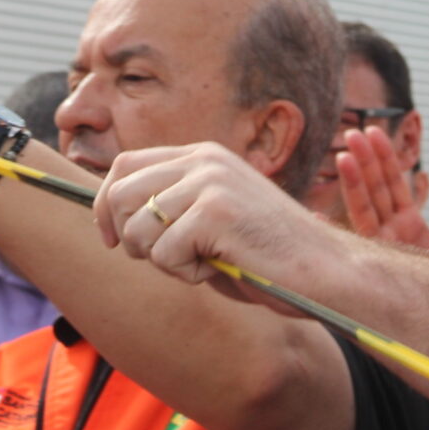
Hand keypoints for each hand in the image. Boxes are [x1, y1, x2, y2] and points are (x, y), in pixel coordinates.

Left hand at [93, 142, 344, 308]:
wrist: (322, 271)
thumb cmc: (265, 257)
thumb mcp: (209, 220)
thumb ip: (170, 211)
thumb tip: (112, 219)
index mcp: (202, 155)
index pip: (124, 165)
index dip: (106, 206)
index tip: (111, 239)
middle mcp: (203, 160)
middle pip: (120, 193)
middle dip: (128, 237)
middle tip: (161, 259)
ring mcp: (210, 182)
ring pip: (138, 227)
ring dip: (160, 260)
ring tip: (201, 264)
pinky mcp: (216, 212)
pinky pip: (164, 253)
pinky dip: (184, 274)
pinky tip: (219, 268)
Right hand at [337, 126, 428, 258]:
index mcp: (406, 224)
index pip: (392, 184)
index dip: (384, 158)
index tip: (374, 132)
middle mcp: (389, 232)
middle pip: (374, 191)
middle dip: (364, 163)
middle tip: (354, 133)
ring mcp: (382, 249)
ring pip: (363, 210)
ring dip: (352, 184)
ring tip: (343, 158)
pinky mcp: (379, 267)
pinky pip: (358, 246)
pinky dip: (335, 233)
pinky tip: (318, 217)